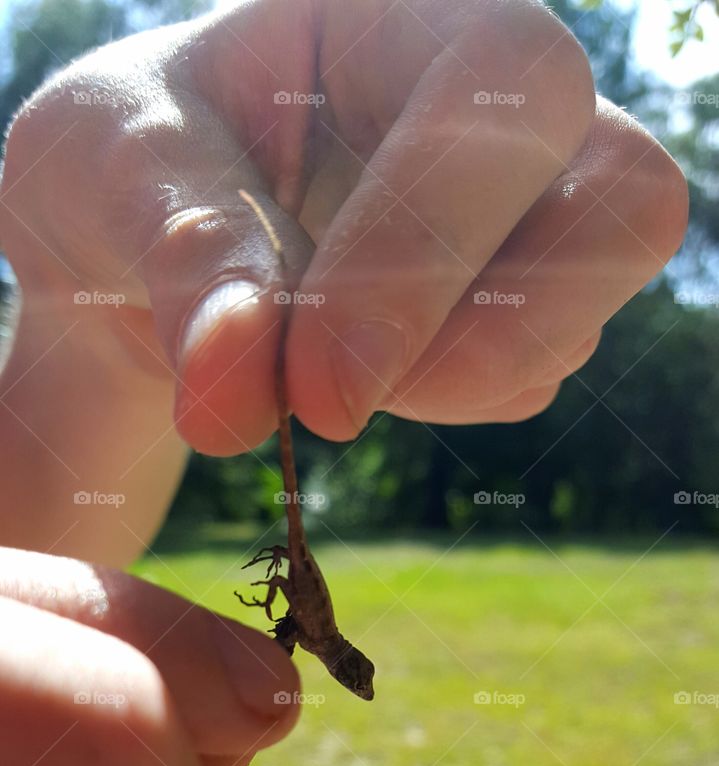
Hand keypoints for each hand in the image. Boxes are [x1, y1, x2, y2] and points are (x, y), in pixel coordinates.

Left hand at [0, 0, 687, 561]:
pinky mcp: (518, 312)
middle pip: (624, 200)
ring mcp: (526, 217)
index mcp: (412, 12)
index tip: (317, 384)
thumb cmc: (128, 169)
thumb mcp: (114, 170)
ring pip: (578, 315)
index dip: (428, 242)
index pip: (499, 90)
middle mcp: (501, 106)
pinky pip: (525, 381)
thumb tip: (237, 386)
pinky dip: (439, 403)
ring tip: (309, 369)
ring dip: (449, 382)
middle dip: (499, 331)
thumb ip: (184, 251)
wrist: (139, 248)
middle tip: (337, 405)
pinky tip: (347, 372)